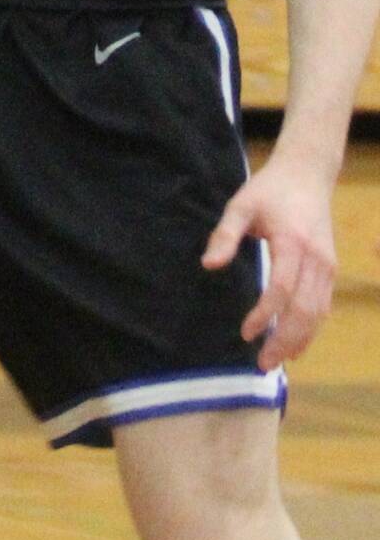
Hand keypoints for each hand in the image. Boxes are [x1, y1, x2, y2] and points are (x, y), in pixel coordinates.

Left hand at [202, 150, 338, 370]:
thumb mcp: (240, 205)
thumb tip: (209, 265)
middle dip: (286, 340)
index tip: (246, 334)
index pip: (282, 288)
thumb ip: (225, 235)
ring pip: (318, 313)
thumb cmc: (268, 190)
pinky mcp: (330, 269)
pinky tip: (295, 343)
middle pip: (305, 310)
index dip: (266, 314)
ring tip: (277, 361)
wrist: (306, 175)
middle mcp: (317, 259)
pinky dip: (311, 328)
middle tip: (262, 364)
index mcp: (293, 243)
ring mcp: (327, 266)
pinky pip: (323, 305)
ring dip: (300, 340)